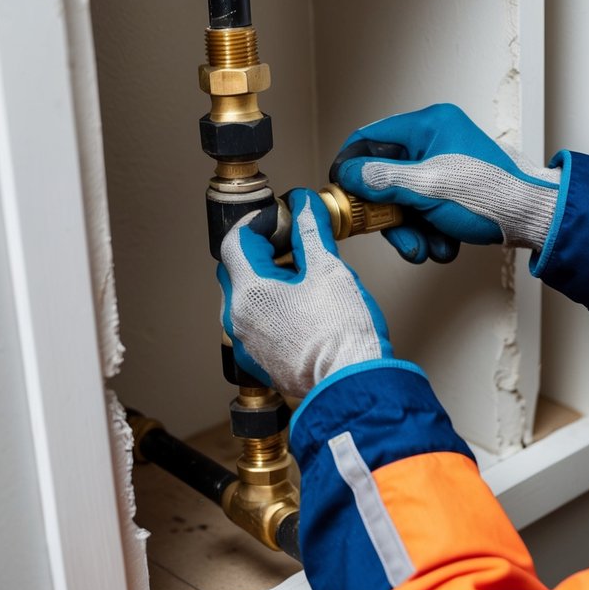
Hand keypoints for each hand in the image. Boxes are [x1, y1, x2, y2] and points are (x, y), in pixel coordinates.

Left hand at [217, 188, 393, 397]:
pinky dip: (270, 308)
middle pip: (236, 268)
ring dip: (266, 280)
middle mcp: (238, 319)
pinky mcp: (260, 361)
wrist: (352, 385)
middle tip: (293, 243)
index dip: (259, 222)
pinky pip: (255, 324)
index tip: (282, 217)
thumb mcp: (329, 268)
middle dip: (261, 250)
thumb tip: (304, 204)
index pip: (236, 240)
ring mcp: (246, 343)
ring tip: (302, 277)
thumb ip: (311, 230)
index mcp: (249, 292)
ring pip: (244, 297)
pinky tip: (300, 308)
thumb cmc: (342, 334)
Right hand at [330, 103, 560, 263]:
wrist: (535, 219)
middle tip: (398, 236)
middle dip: (391, 216)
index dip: (352, 167)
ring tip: (428, 248)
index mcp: (429, 126)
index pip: (371, 138)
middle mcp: (435, 141)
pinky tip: (445, 246)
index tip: (343, 194)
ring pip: (406, 202)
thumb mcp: (427, 187)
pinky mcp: (454, 192)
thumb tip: (350, 174)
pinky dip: (431, 234)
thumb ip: (383, 180)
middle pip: (387, 179)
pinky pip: (427, 213)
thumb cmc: (492, 195)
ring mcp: (445, 168)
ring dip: (412, 232)